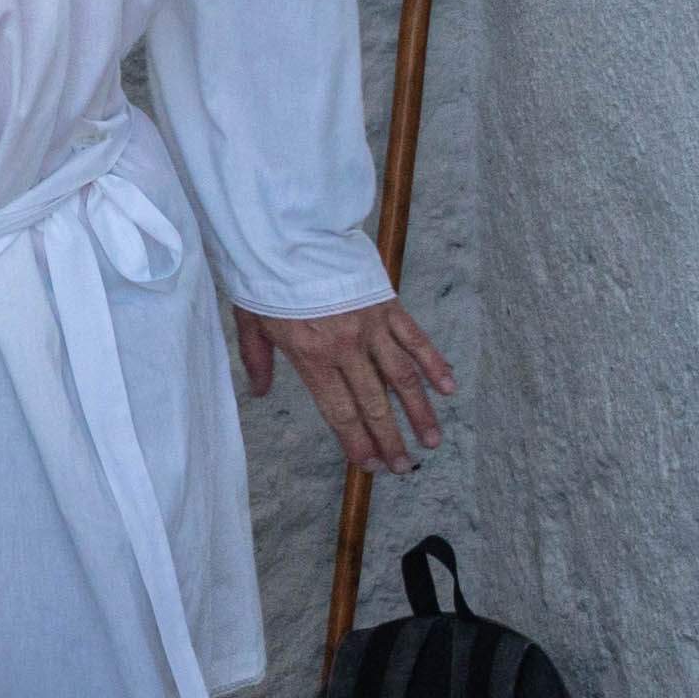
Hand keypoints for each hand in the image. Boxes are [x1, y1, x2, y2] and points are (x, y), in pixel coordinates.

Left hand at [241, 293, 454, 477]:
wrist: (288, 231)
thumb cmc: (265, 276)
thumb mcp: (249, 321)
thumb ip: (258, 360)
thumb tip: (260, 392)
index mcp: (311, 357)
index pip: (339, 411)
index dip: (357, 442)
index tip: (370, 466)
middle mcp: (345, 347)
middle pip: (374, 403)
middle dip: (390, 440)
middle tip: (404, 467)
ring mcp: (371, 327)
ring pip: (402, 377)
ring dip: (419, 412)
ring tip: (432, 441)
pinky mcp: (387, 305)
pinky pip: (416, 339)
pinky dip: (434, 363)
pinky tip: (449, 388)